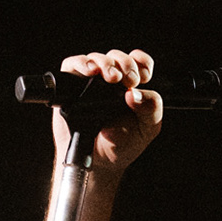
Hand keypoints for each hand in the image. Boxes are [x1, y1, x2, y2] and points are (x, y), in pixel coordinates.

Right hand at [53, 49, 163, 180]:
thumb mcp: (147, 129)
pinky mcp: (70, 87)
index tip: (143, 77)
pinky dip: (81, 63)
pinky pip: (72, 65)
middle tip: (128, 80)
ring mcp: (90, 83)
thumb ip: (151, 108)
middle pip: (117, 57)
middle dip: (125, 64)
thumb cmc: (122, 145)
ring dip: (105, 63)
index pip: (139, 62)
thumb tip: (135, 93)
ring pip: (96, 58)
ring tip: (111, 78)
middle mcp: (111, 82)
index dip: (142, 63)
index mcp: (132, 87)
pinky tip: (90, 71)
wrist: (98, 163)